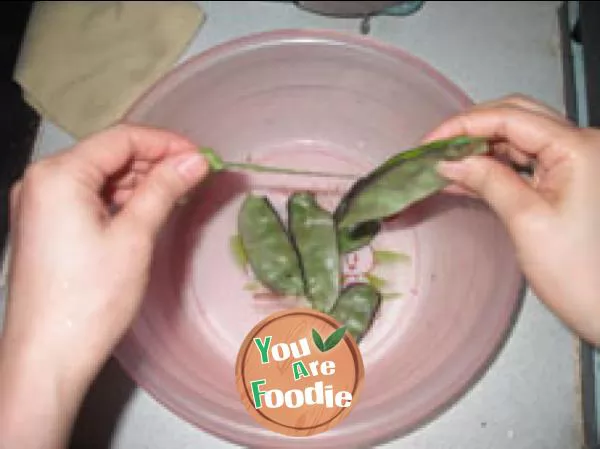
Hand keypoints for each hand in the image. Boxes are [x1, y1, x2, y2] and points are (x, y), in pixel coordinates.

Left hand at [0, 125, 207, 448]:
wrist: (48, 356)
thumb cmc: (91, 297)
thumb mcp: (134, 237)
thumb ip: (164, 189)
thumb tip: (196, 160)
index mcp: (59, 174)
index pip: (121, 138)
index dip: (166, 143)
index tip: (201, 157)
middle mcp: (42, 180)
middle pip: (108, 154)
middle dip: (154, 161)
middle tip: (195, 175)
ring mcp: (39, 203)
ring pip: (99, 176)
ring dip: (139, 180)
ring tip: (178, 192)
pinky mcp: (45, 225)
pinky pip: (88, 197)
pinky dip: (120, 199)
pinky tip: (147, 208)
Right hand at [428, 95, 599, 344]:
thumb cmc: (583, 274)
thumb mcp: (526, 221)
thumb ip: (489, 181)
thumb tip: (452, 161)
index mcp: (579, 148)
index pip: (511, 117)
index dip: (464, 125)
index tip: (430, 143)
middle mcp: (583, 146)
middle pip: (516, 118)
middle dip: (472, 131)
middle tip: (435, 149)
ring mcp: (577, 163)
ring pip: (519, 139)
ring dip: (481, 149)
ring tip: (445, 164)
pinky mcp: (568, 181)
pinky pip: (525, 162)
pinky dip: (495, 166)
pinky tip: (466, 177)